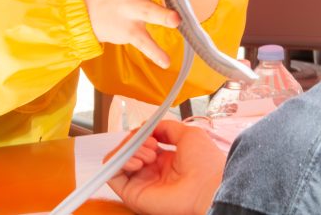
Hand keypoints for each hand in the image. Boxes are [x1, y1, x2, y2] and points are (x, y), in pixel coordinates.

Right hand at [107, 120, 225, 214]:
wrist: (208, 186)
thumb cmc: (204, 163)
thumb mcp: (187, 133)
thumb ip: (165, 127)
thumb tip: (147, 126)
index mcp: (163, 160)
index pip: (140, 143)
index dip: (142, 135)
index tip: (154, 135)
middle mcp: (150, 172)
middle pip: (127, 149)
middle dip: (137, 140)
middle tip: (153, 145)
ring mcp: (140, 182)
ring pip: (118, 158)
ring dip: (129, 150)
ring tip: (149, 156)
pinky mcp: (132, 194)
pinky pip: (112, 174)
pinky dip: (119, 162)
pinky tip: (137, 163)